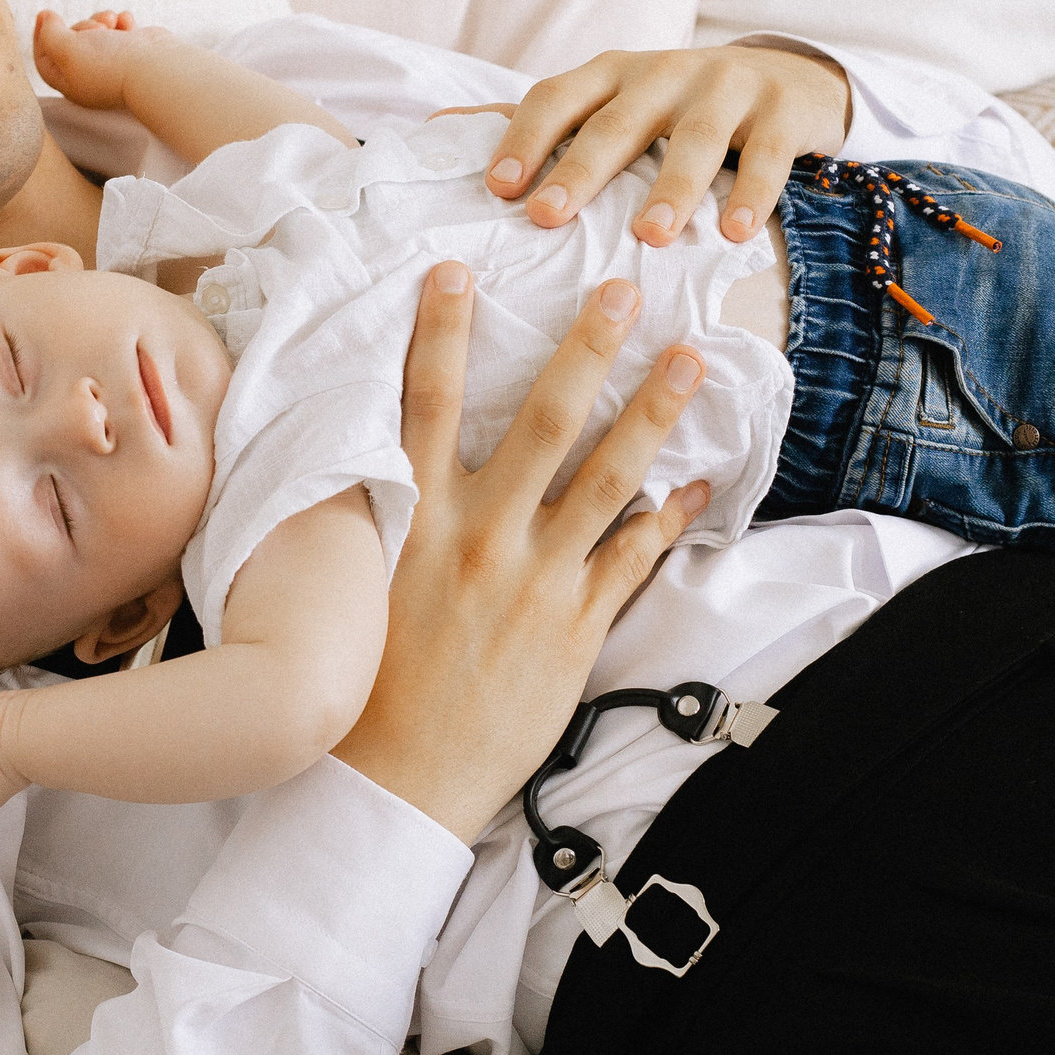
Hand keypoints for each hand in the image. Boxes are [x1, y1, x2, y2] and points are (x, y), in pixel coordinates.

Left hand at [32, 8, 174, 110]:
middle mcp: (92, 76)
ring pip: (96, 31)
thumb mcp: (66, 49)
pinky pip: (120, 29)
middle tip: (94, 27)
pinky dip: (122, 22)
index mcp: (71, 83)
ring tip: (112, 21)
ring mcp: (114, 63)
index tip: (44, 14)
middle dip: (80, 26)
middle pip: (71, 41)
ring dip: (101, 19)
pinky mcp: (134, 51)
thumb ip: (49, 34)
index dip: (40, 36)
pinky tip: (128, 23)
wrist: (155, 67)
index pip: (45, 60)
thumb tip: (46, 18)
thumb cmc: (108, 64)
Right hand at [332, 264, 709, 841]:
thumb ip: (381, 516)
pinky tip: (698, 488)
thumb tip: (379, 456)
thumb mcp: (356, 582)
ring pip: (609, 479)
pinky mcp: (573, 630)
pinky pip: (633, 561)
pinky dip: (669, 521)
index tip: (457, 273)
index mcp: (415, 520)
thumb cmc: (363, 683)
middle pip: (545, 421)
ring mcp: (534, 582)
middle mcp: (479, 538)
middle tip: (623, 290)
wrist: (392, 780)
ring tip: (689, 359)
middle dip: (588, 349)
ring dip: (653, 413)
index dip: (442, 334)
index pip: (427, 404)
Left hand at [467, 44, 849, 247]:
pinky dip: (751, 193)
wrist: (788, 79)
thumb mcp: (609, 103)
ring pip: (692, 139)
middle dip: (580, 170)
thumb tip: (436, 130)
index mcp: (610, 74)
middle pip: (616, 122)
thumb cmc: (674, 107)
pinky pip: (764, 154)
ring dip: (671, 188)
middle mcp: (662, 73)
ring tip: (650, 236)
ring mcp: (724, 88)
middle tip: (547, 217)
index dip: (523, 140)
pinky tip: (735, 232)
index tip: (496, 189)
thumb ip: (535, 121)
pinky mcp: (780, 111)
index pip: (555, 98)